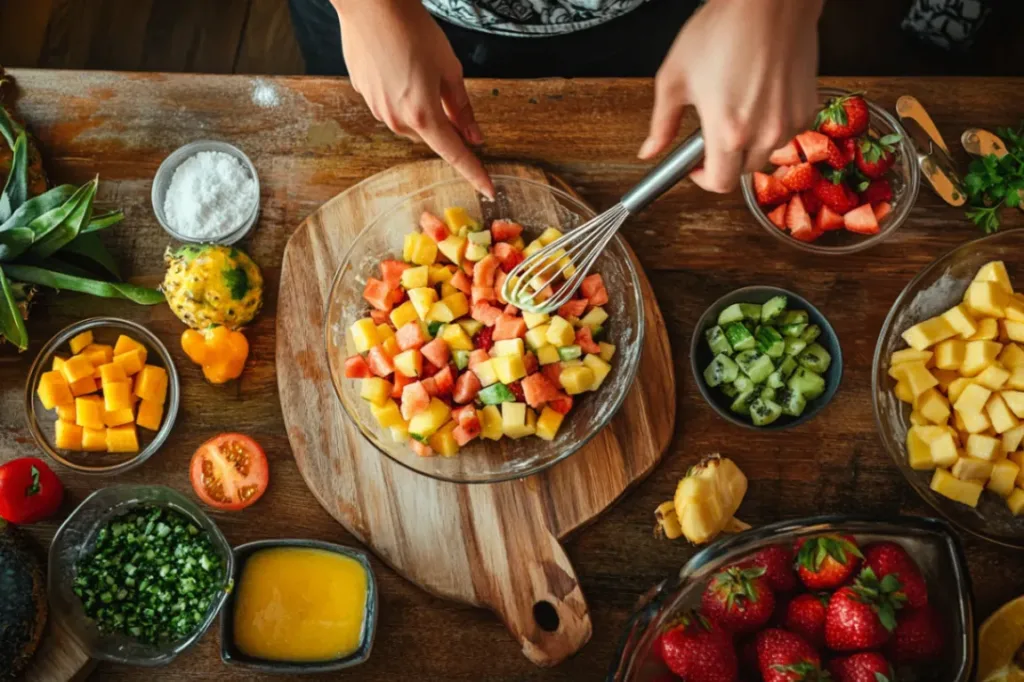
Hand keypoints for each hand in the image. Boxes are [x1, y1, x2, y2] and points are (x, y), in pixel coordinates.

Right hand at [335, 0, 493, 197]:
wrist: (369, 5)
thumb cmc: (412, 30)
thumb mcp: (449, 68)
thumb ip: (462, 108)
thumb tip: (474, 136)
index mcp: (423, 115)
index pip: (454, 154)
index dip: (474, 172)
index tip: (488, 188)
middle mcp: (396, 119)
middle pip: (430, 134)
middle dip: (442, 120)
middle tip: (445, 87)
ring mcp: (376, 108)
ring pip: (408, 121)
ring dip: (419, 106)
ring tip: (417, 67)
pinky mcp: (363, 94)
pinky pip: (388, 103)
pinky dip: (399, 92)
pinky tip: (398, 64)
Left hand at [639, 0, 822, 193]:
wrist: (770, 2)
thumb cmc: (722, 30)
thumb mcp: (675, 77)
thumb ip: (661, 123)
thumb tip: (650, 151)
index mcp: (728, 131)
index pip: (719, 183)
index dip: (702, 178)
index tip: (694, 164)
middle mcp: (764, 133)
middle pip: (742, 172)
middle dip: (725, 159)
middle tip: (713, 128)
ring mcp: (790, 122)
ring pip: (765, 152)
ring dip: (749, 143)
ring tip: (738, 106)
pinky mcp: (808, 108)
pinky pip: (786, 132)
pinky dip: (771, 125)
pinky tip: (760, 96)